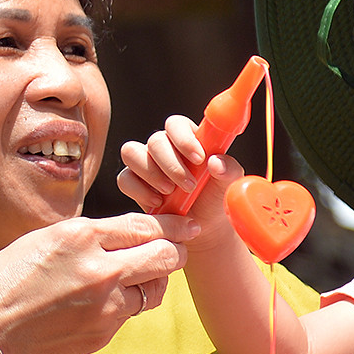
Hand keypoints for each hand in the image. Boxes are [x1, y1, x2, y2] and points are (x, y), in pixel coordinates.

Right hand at [0, 212, 194, 353]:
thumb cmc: (0, 281)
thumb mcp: (41, 240)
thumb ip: (87, 238)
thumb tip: (125, 238)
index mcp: (81, 236)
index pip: (147, 227)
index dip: (174, 226)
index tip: (187, 226)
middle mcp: (100, 270)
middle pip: (167, 258)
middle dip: (174, 252)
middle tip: (172, 251)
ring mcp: (104, 308)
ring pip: (153, 292)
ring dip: (148, 283)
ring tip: (129, 280)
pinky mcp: (101, 337)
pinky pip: (126, 317)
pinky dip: (120, 308)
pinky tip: (94, 306)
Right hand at [115, 116, 241, 237]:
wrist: (201, 228)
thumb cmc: (215, 200)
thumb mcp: (227, 185)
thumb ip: (228, 170)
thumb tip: (215, 162)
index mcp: (187, 138)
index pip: (176, 124)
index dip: (184, 138)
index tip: (199, 159)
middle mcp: (164, 147)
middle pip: (155, 140)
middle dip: (171, 164)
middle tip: (189, 185)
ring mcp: (145, 163)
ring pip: (132, 153)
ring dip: (151, 174)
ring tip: (170, 193)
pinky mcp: (132, 182)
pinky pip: (125, 178)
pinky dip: (139, 190)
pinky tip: (157, 203)